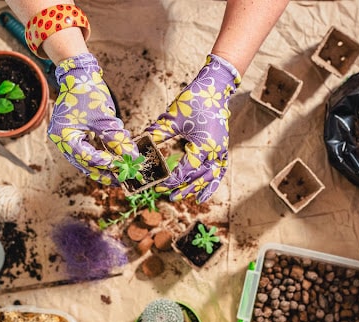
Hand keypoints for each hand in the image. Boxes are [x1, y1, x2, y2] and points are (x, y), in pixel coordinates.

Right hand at [48, 53, 138, 184]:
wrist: (81, 74)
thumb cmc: (89, 92)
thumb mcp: (104, 118)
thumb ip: (116, 138)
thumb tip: (133, 156)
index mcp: (63, 136)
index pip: (85, 156)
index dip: (104, 163)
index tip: (121, 166)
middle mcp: (62, 140)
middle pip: (85, 163)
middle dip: (104, 172)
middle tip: (122, 179)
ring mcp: (68, 138)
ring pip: (87, 159)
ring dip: (104, 166)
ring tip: (121, 175)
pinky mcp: (76, 135)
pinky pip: (89, 150)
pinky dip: (102, 155)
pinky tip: (115, 161)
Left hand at [146, 54, 240, 202]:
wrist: (215, 86)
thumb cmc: (194, 100)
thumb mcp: (172, 118)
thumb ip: (157, 134)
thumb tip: (136, 144)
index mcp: (203, 146)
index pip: (185, 171)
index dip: (171, 180)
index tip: (157, 185)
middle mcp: (215, 152)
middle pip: (198, 178)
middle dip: (183, 188)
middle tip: (167, 195)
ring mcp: (221, 151)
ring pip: (210, 177)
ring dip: (197, 188)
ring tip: (184, 198)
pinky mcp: (222, 148)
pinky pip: (219, 170)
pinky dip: (212, 182)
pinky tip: (204, 193)